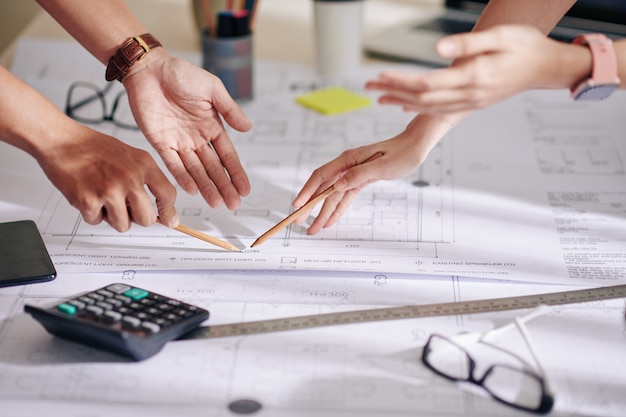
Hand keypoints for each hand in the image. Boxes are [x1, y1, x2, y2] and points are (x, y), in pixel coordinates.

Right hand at [37, 125, 177, 232]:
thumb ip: (147, 178)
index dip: (168, 211)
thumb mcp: (130, 156)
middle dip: (137, 218)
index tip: (169, 220)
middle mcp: (129, 178)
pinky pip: (97, 221)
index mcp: (143, 164)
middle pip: (147, 218)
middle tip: (127, 210)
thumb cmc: (93, 147)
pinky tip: (88, 195)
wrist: (62, 141)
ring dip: (113, 217)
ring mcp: (109, 190)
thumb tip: (162, 206)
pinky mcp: (88, 201)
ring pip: (123, 225)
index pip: (168, 194)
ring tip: (104, 198)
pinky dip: (92, 213)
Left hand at [122, 49, 251, 209]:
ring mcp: (179, 142)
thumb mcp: (212, 88)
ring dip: (206, 187)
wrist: (149, 68)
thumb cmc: (181, 73)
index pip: (228, 156)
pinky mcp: (160, 142)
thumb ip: (230, 110)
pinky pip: (173, 164)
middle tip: (233, 204)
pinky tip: (193, 190)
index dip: (236, 173)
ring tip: (217, 203)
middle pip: (213, 168)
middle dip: (224, 186)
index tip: (245, 190)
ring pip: (196, 170)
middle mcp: (197, 138)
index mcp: (212, 126)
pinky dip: (183, 177)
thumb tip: (248, 127)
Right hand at [291, 129, 430, 234]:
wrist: (414, 147)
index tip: (297, 205)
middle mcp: (347, 166)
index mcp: (348, 159)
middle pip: (323, 188)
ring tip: (314, 228)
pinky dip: (337, 209)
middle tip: (299, 221)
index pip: (322, 176)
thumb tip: (338, 185)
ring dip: (322, 212)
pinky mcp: (359, 180)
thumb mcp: (382, 166)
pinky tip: (330, 220)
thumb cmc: (401, 153)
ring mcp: (352, 174)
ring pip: (332, 195)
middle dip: (310, 206)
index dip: (307, 191)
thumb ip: (359, 174)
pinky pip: (344, 197)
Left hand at [366, 25, 569, 113]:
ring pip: (428, 107)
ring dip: (401, 102)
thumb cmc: (525, 45)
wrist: (547, 67)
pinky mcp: (472, 103)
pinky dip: (419, 107)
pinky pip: (439, 109)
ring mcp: (470, 102)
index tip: (379, 76)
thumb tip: (437, 50)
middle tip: (369, 86)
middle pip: (421, 98)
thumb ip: (467, 44)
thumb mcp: (500, 36)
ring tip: (379, 96)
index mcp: (473, 78)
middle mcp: (469, 95)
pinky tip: (404, 103)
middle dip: (393, 92)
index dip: (401, 81)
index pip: (427, 84)